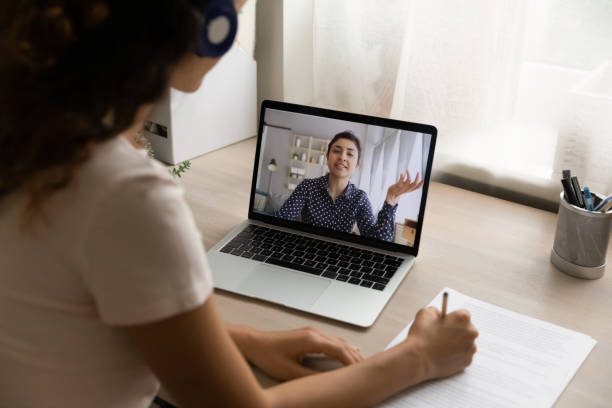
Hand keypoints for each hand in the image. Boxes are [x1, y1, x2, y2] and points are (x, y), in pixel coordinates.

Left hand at [230, 326, 362, 379]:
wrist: (255, 342)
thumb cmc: (269, 355)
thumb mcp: (290, 372)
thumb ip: (311, 377)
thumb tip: (328, 383)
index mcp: (312, 340)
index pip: (340, 351)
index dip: (352, 362)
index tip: (361, 372)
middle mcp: (314, 333)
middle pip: (343, 345)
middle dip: (356, 357)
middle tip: (368, 369)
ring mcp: (312, 331)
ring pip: (338, 341)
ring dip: (351, 352)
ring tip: (363, 363)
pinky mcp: (309, 334)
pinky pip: (331, 340)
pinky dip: (342, 347)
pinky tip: (349, 350)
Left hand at [385, 170, 423, 205]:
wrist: (392, 193)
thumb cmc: (400, 189)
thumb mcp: (406, 188)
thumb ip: (411, 185)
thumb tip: (414, 179)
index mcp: (410, 189)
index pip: (417, 187)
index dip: (421, 183)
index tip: (423, 178)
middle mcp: (407, 188)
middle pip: (414, 183)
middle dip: (417, 177)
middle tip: (418, 172)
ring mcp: (403, 187)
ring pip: (408, 180)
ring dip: (408, 174)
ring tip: (407, 170)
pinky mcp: (398, 185)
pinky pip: (401, 180)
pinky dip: (402, 176)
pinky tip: (401, 173)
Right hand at [406, 307, 477, 380]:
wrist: (419, 360)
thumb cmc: (422, 337)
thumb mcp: (425, 313)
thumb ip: (436, 310)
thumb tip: (439, 315)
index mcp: (463, 318)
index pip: (463, 314)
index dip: (453, 318)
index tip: (446, 322)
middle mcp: (470, 332)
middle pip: (467, 328)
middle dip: (457, 330)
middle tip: (443, 334)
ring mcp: (470, 348)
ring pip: (466, 342)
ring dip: (458, 343)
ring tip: (442, 345)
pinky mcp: (467, 361)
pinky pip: (464, 355)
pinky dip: (457, 354)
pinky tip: (445, 354)